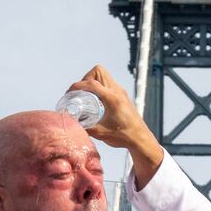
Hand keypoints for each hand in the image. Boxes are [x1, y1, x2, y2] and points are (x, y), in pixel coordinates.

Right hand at [68, 65, 162, 187]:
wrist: (140, 139)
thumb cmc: (124, 136)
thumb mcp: (101, 133)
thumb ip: (85, 127)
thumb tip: (72, 123)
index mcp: (113, 99)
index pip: (92, 84)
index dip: (77, 86)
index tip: (69, 94)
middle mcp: (117, 91)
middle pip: (98, 71)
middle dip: (85, 79)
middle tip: (80, 92)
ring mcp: (121, 92)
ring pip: (104, 75)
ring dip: (92, 81)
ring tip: (85, 95)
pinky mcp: (122, 95)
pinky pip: (108, 83)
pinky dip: (99, 86)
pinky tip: (95, 100)